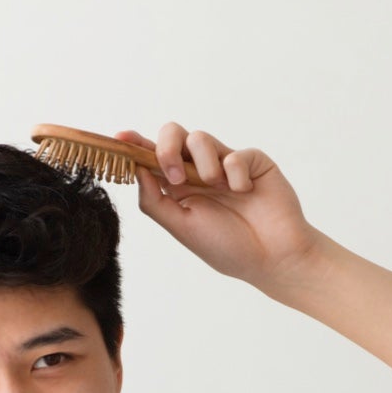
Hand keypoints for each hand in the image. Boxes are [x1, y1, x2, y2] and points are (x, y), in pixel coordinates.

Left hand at [116, 123, 325, 292]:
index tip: (120, 136)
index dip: (135, 144)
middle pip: (173, 134)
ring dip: (204, 164)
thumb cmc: (227, 247)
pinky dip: (236, 174)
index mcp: (178, 187)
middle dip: (167, 148)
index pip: (152, 157)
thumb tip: (135, 171)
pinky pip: (235, 154)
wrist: (271, 257)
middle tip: (175, 176)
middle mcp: (199, 171)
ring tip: (218, 188)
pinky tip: (245, 193)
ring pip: (200, 138)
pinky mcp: (251, 161)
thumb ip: (154, 200)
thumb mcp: (182, 227)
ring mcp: (225, 164)